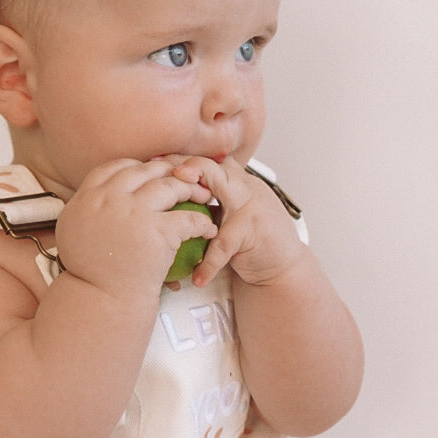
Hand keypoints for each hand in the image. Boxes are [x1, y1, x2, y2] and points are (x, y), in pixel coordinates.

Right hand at [54, 159, 216, 298]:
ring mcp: (133, 212)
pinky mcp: (157, 231)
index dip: (137, 167)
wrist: (101, 300)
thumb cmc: (90, 274)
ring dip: (190, 188)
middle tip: (186, 179)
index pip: (116, 167)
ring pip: (169, 186)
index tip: (151, 175)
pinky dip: (203, 222)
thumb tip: (100, 194)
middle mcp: (108, 198)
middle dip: (169, 172)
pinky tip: (209, 228)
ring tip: (204, 196)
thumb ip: (88, 208)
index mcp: (87, 197)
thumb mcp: (73, 233)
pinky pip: (188, 217)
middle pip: (145, 171)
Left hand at [168, 156, 304, 286]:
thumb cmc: (252, 244)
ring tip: (172, 211)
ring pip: (219, 188)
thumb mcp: (231, 217)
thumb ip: (211, 203)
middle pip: (211, 166)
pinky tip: (197, 277)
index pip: (206, 161)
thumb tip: (168, 199)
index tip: (153, 164)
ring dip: (192, 196)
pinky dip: (209, 263)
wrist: (284, 268)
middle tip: (157, 173)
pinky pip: (224, 244)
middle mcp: (246, 186)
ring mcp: (252, 205)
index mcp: (238, 181)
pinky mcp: (254, 230)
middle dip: (183, 166)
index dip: (180, 160)